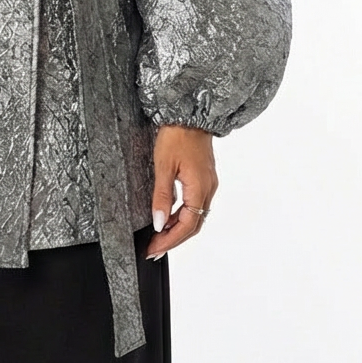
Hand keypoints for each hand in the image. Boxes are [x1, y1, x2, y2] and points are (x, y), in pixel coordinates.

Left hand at [145, 124, 217, 259]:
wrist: (191, 112)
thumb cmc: (178, 135)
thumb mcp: (164, 166)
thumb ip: (162, 196)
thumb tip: (159, 222)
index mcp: (200, 189)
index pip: (187, 226)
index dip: (170, 241)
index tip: (154, 250)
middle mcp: (208, 189)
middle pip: (193, 225)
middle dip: (174, 240)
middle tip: (154, 249)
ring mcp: (208, 183)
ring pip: (195, 216)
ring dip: (178, 228)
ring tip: (158, 236)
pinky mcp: (203, 177)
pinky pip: (195, 204)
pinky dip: (182, 215)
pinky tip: (169, 216)